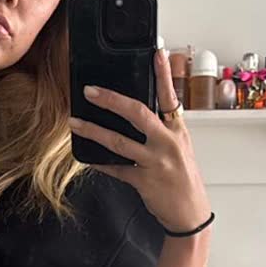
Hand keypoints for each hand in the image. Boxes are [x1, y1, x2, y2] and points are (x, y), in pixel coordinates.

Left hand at [70, 48, 212, 234]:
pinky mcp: (144, 182)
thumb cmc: (184, 179)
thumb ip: (162, 129)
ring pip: (119, 142)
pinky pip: (116, 169)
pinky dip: (100, 163)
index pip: (171, 96)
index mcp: (178, 131)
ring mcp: (155, 163)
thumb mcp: (179, 148)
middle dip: (112, 100)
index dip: (163, 74)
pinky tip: (87, 157)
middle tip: (91, 91)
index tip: (156, 52)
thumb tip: (137, 112)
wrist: (190, 214)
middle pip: (138, 114)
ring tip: (75, 122)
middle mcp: (167, 143)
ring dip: (94, 131)